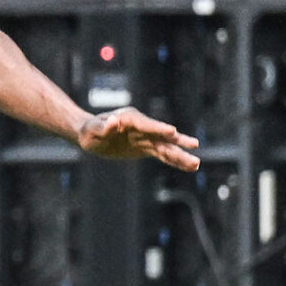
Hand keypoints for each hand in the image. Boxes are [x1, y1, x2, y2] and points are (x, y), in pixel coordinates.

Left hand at [76, 107, 200, 171]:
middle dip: (177, 141)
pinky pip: (163, 154)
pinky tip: (189, 167)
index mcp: (129, 118)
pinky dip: (174, 161)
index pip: (146, 124)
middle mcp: (141, 126)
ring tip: (196, 164)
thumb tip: (113, 121)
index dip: (158, 128)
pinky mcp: (147, 147)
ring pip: (166, 147)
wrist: (91, 134)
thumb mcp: (92, 130)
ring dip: (180, 155)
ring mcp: (146, 137)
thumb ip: (103, 127)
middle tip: (194, 145)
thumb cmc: (89, 131)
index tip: (173, 131)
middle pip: (161, 135)